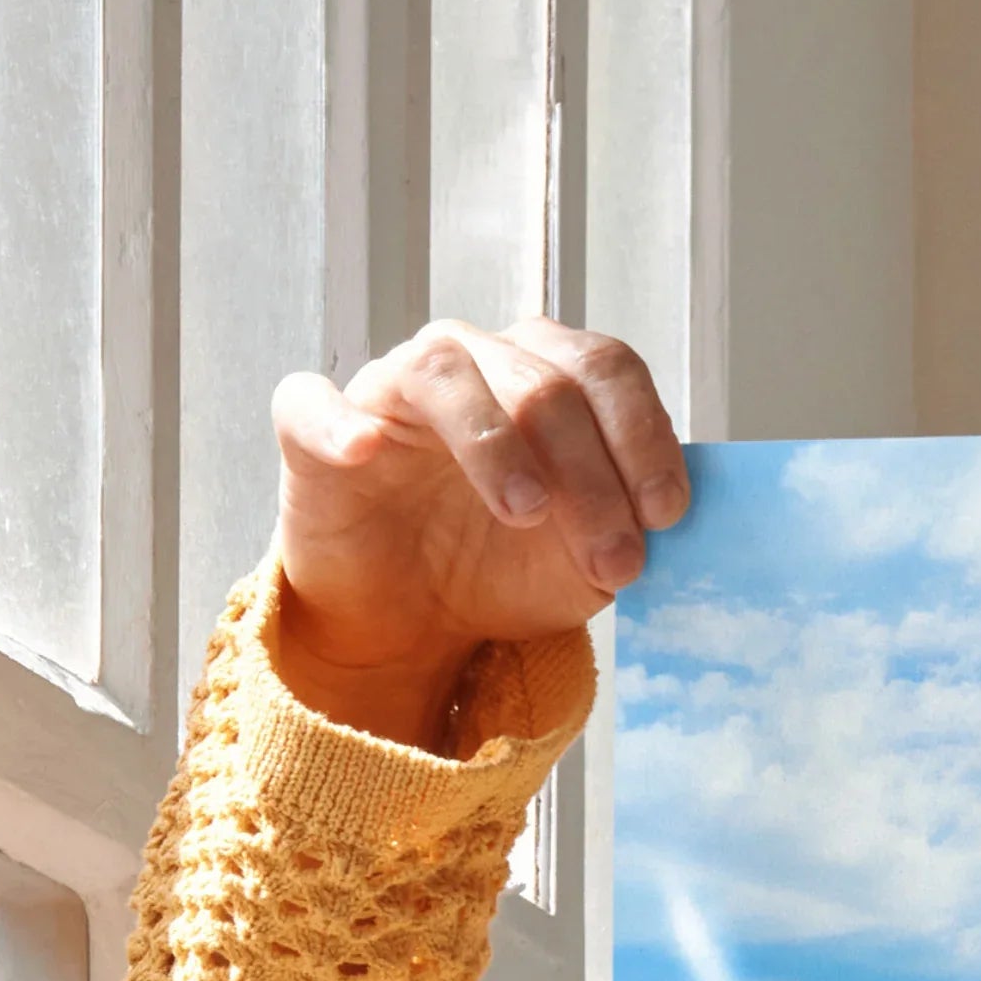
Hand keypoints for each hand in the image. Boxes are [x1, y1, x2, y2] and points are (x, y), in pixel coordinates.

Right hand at [266, 319, 686, 748]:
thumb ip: (629, 527)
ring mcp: (391, 389)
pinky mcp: (314, 430)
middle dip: (591, 475)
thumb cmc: (503, 567)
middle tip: (614, 560)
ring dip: (496, 443)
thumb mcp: (587, 561)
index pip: (605, 369)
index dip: (643, 435)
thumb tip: (667, 518)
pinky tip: (365, 451)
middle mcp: (473, 363)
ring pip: (444, 373)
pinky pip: (312, 403)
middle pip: (542, 383)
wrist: (414, 618)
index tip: (666, 514)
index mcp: (546, 377)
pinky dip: (339, 422)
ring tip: (527, 513)